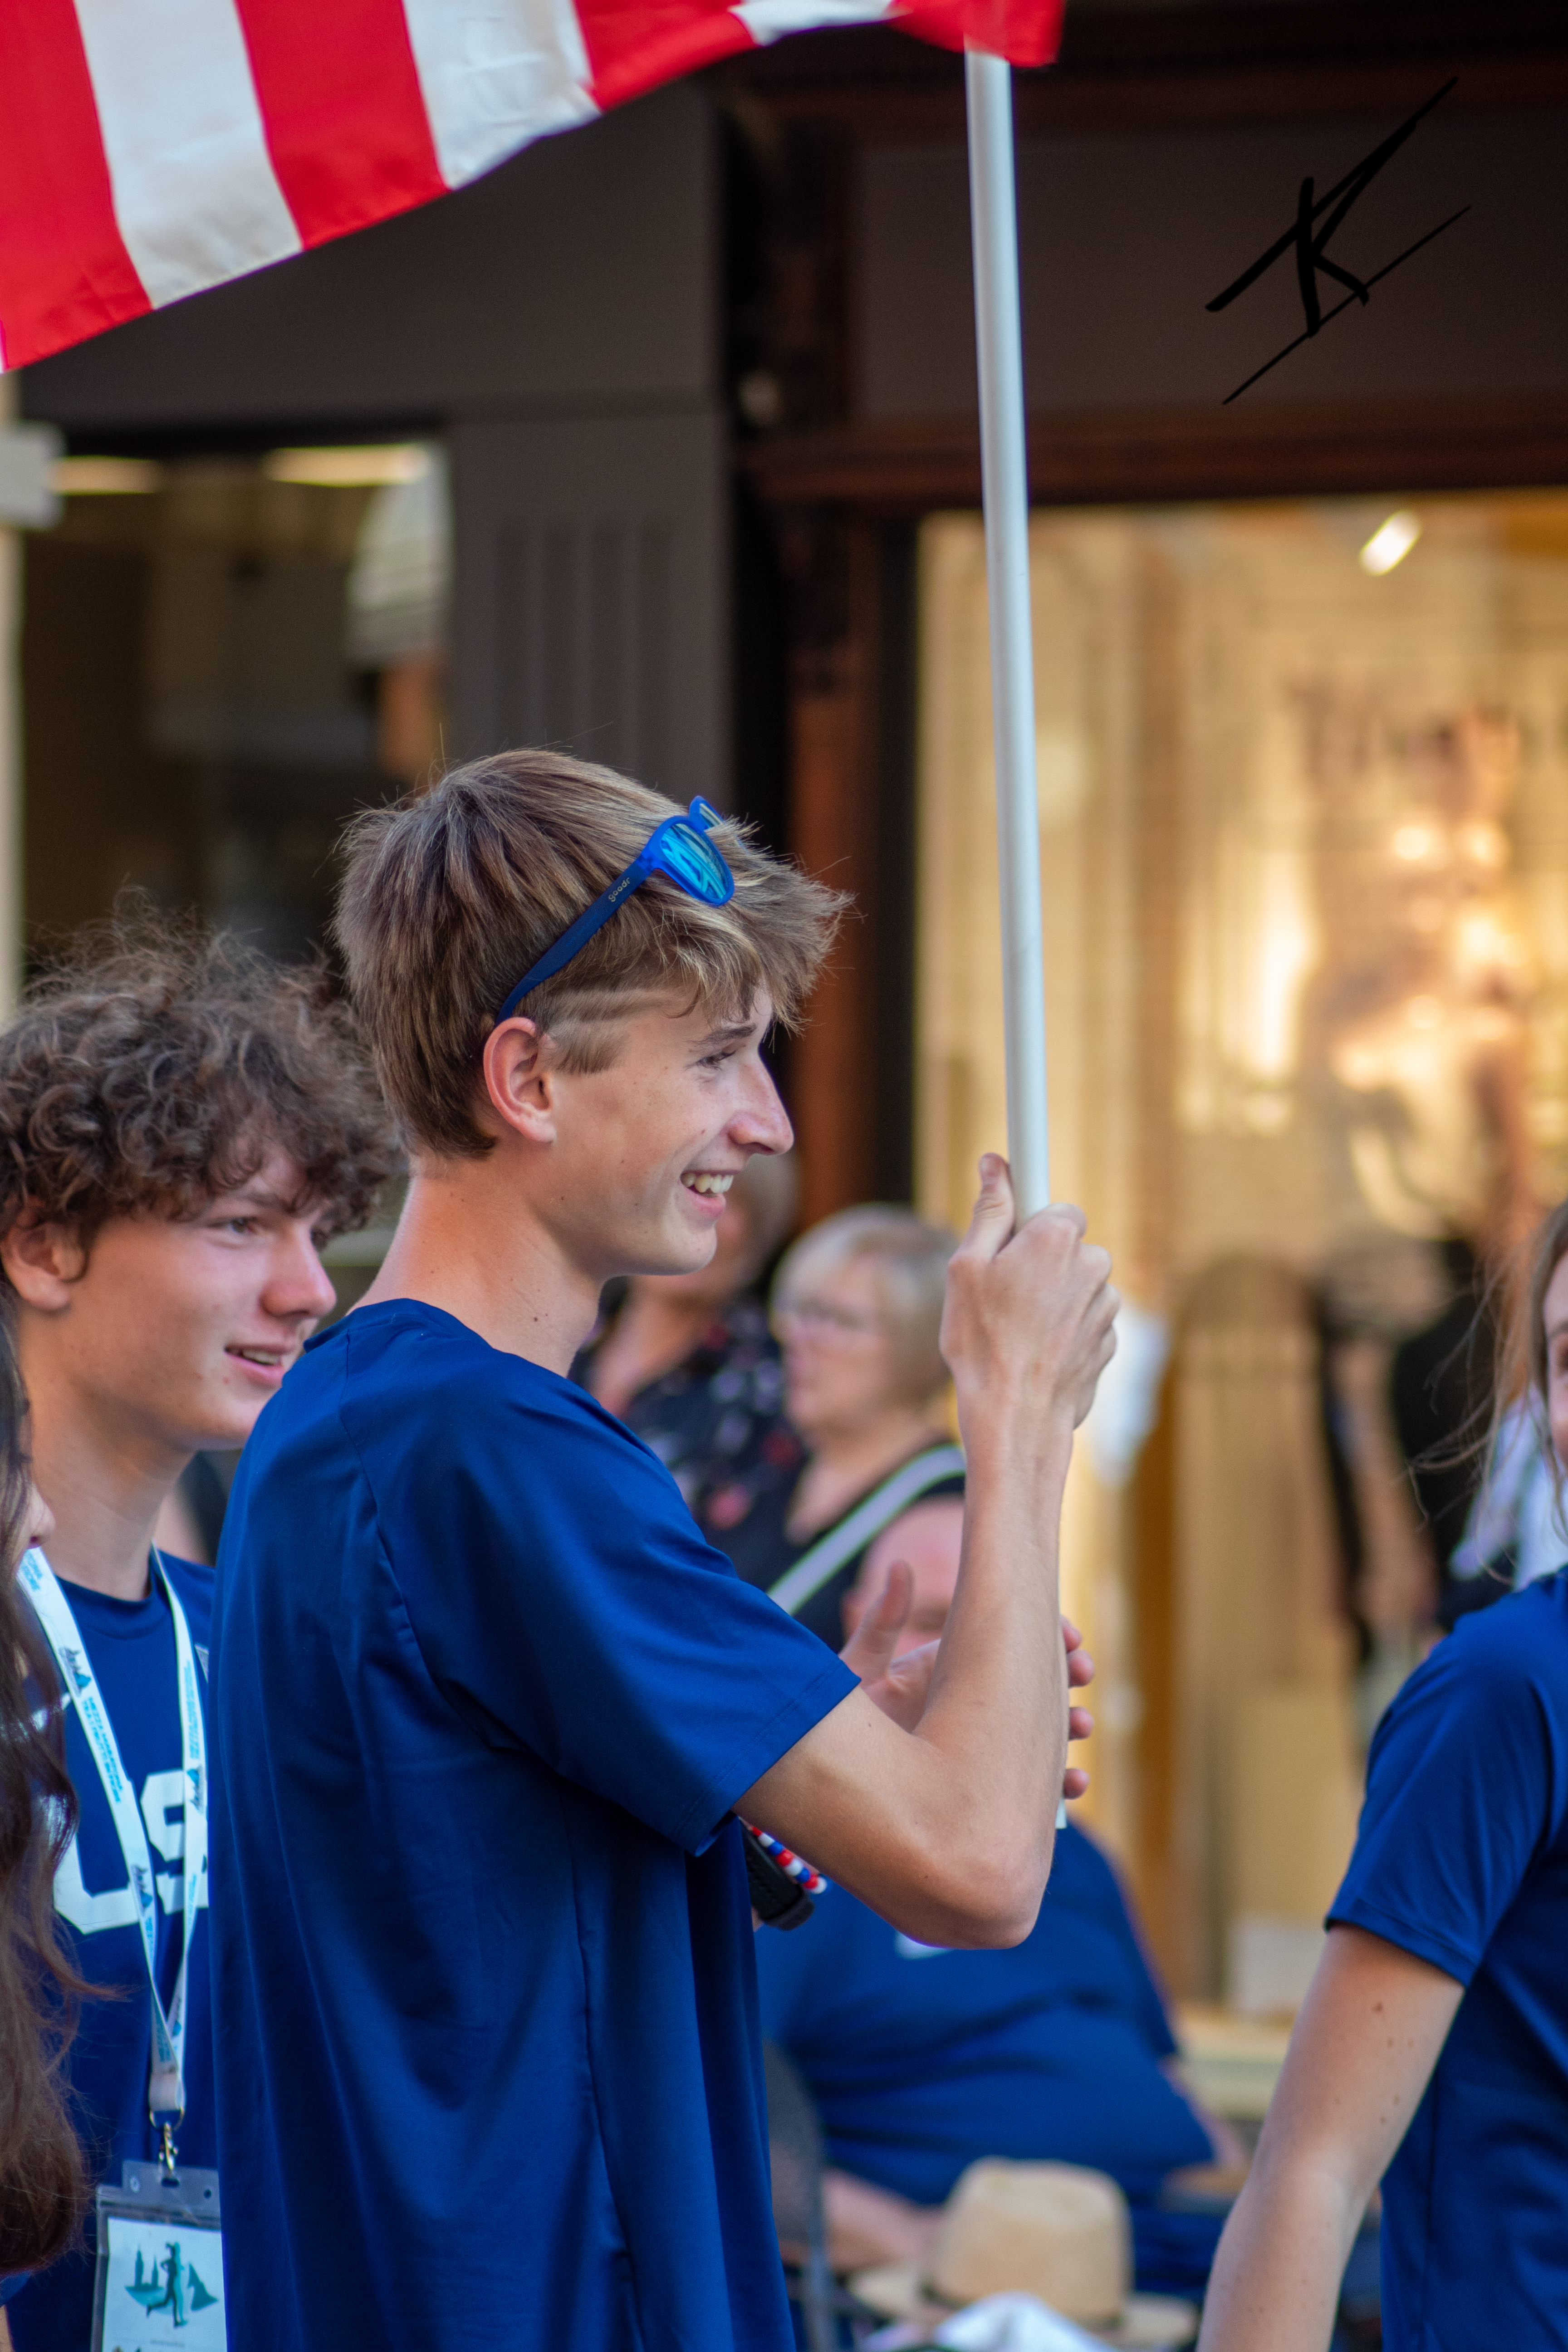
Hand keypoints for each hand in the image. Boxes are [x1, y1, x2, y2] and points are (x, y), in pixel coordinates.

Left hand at [846, 1567, 1094, 1798]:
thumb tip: (901, 1566)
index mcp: (944, 1669)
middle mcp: (965, 1706)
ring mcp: (974, 1747)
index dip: (1042, 1635)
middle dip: (1066, 1676)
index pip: (1002, 1643)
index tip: (1070, 1633)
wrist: (831, 1790)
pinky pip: (1027, 1788)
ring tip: (1082, 1725)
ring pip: (1036, 1735)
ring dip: (1068, 1730)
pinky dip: (1058, 1787)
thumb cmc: (834, 1726)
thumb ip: (878, 1626)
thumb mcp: (855, 1674)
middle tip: (1084, 1670)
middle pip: (1029, 1685)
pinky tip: (1075, 1785)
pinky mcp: (979, 1790)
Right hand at [941, 1157, 1117, 1443]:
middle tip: (1002, 1294)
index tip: (1017, 1234)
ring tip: (1018, 1331)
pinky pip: (1086, 1319)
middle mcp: (1093, 1265)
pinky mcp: (1111, 1340)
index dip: (1030, 1223)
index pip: (1055, 1206)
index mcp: (1057, 1238)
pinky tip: (1037, 1352)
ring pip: (1078, 1285)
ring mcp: (1107, 1306)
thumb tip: (995, 1164)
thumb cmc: (982, 1343)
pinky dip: (1066, 1329)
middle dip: (1039, 1263)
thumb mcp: (967, 1269)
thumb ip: (990, 1211)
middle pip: (1067, 1247)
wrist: (1016, 1418)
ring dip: (1053, 1299)